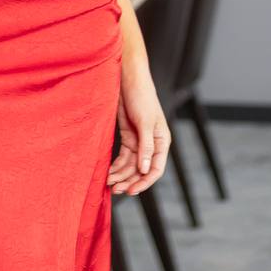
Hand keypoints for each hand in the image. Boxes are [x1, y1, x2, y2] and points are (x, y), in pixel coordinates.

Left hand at [107, 63, 170, 195]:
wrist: (128, 79)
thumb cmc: (141, 97)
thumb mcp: (144, 121)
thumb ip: (146, 146)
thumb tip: (144, 170)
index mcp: (162, 141)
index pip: (155, 169)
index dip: (144, 182)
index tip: (130, 191)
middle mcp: (152, 144)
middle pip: (141, 170)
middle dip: (129, 181)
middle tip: (115, 189)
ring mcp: (139, 141)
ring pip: (131, 165)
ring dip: (121, 175)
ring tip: (108, 182)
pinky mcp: (128, 137)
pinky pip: (123, 157)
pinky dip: (116, 165)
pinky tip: (108, 172)